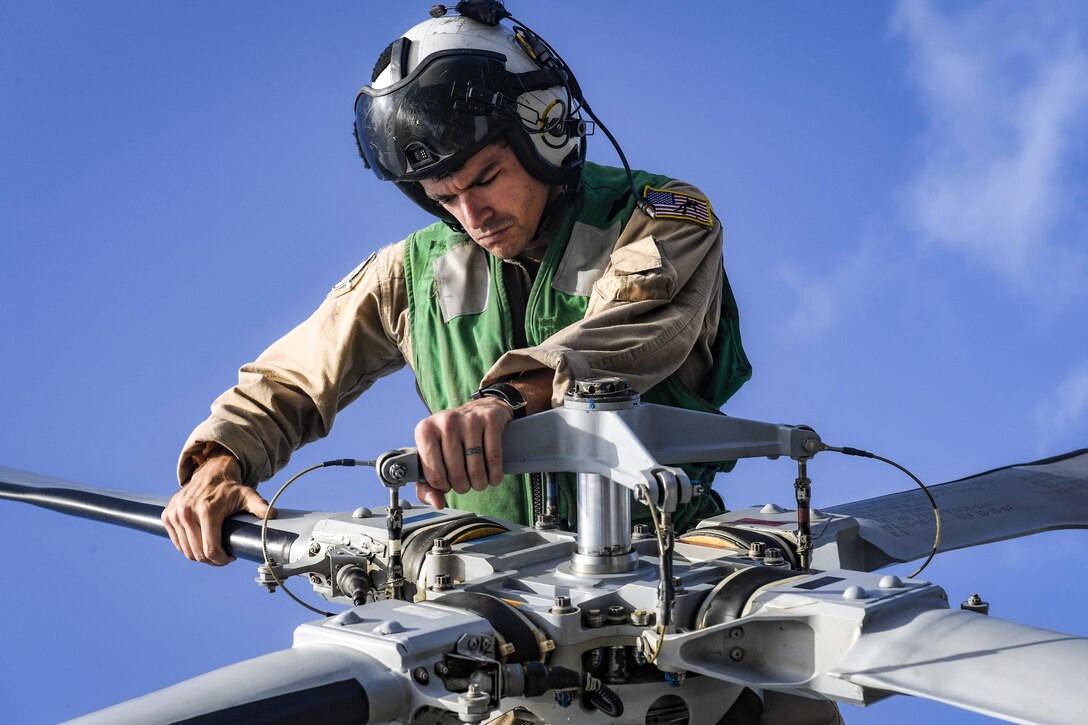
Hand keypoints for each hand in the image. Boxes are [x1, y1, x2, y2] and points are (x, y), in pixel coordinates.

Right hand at [161, 452, 275, 564]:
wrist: (211, 473)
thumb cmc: (231, 488)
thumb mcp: (248, 495)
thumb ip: (259, 506)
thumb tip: (272, 514)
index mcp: (207, 510)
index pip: (210, 549)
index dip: (221, 560)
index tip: (230, 557)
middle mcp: (187, 512)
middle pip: (197, 553)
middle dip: (212, 560)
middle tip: (223, 557)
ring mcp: (175, 514)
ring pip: (185, 551)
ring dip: (199, 556)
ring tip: (213, 550)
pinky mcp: (167, 515)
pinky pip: (177, 543)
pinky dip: (187, 547)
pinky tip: (200, 542)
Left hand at [413, 396, 512, 508]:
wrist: (477, 410)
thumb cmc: (452, 439)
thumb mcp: (433, 458)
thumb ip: (427, 486)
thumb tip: (437, 503)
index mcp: (425, 431)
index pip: (434, 475)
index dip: (443, 486)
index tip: (447, 484)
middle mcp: (446, 422)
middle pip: (456, 473)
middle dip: (463, 487)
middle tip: (465, 484)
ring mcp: (469, 420)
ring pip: (476, 468)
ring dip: (479, 483)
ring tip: (479, 482)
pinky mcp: (489, 420)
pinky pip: (493, 458)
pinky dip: (494, 474)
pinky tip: (493, 477)